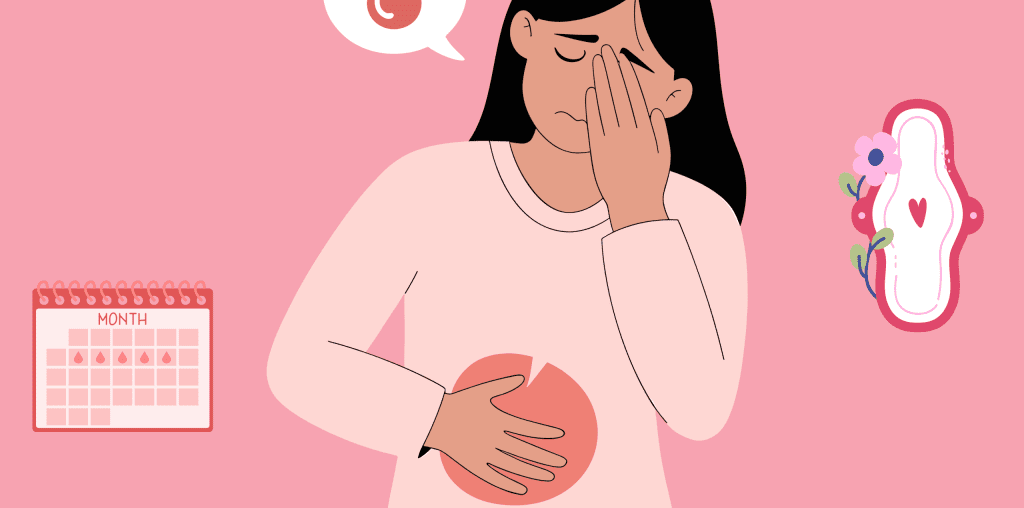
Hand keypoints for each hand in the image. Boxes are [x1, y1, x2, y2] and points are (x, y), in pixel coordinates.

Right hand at [423, 375, 566, 494]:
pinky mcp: (473, 465)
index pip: (529, 428)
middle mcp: (494, 438)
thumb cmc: (459, 403)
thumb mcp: (481, 390)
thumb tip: (523, 376)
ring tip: (551, 476)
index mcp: (498, 420)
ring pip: (514, 466)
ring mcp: (484, 453)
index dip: (546, 432)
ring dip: (533, 472)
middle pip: (526, 451)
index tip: (562, 435)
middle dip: (546, 457)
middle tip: (563, 463)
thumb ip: (503, 384)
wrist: (433, 419)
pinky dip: (509, 485)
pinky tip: (523, 490)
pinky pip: (494, 478)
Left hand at [586, 44, 669, 230]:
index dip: (628, 76)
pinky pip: (594, 124)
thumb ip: (660, 131)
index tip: (622, 60)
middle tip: (605, 50)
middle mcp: (628, 132)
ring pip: (605, 104)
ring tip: (596, 63)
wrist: (634, 206)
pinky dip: (591, 107)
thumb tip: (655, 110)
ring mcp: (612, 140)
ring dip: (600, 81)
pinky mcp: (597, 151)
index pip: (635, 96)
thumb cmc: (650, 181)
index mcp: (645, 131)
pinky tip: (589, 91)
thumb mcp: (664, 156)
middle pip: (619, 94)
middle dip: (612, 70)